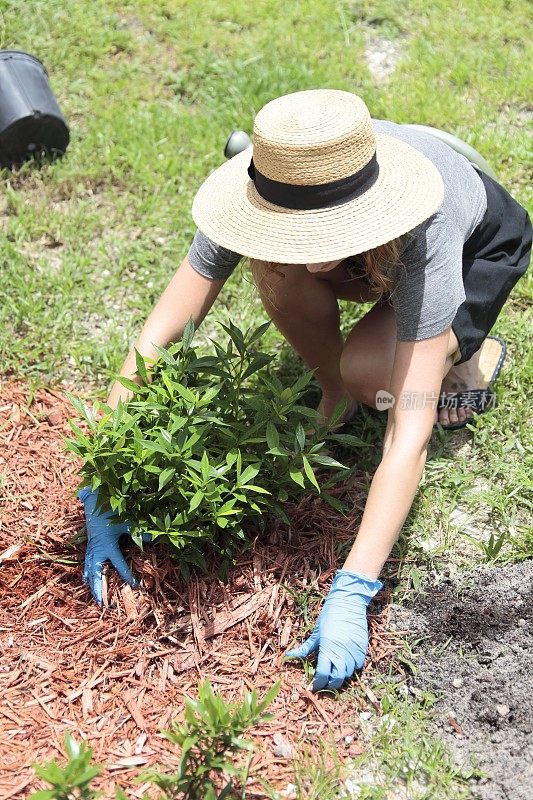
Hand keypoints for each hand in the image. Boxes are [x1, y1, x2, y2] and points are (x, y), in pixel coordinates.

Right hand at [78, 487, 144, 605]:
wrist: (94, 502)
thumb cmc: (111, 511)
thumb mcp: (128, 521)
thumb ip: (141, 531)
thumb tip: (157, 538)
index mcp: (107, 545)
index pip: (118, 564)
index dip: (128, 575)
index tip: (136, 586)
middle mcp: (97, 550)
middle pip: (97, 574)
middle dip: (99, 589)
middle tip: (103, 604)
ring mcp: (92, 549)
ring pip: (90, 570)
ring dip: (92, 584)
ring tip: (95, 598)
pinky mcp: (90, 547)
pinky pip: (87, 563)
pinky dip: (87, 573)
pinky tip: (88, 581)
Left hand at [284, 569, 382, 691]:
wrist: (348, 603)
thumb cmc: (329, 615)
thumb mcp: (316, 632)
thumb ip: (305, 648)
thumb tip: (289, 655)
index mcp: (328, 648)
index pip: (323, 674)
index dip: (318, 683)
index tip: (314, 686)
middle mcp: (342, 653)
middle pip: (337, 679)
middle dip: (330, 684)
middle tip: (324, 682)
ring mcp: (354, 651)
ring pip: (348, 673)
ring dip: (341, 675)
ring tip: (334, 669)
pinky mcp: (363, 649)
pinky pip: (358, 665)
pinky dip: (352, 667)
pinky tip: (345, 661)